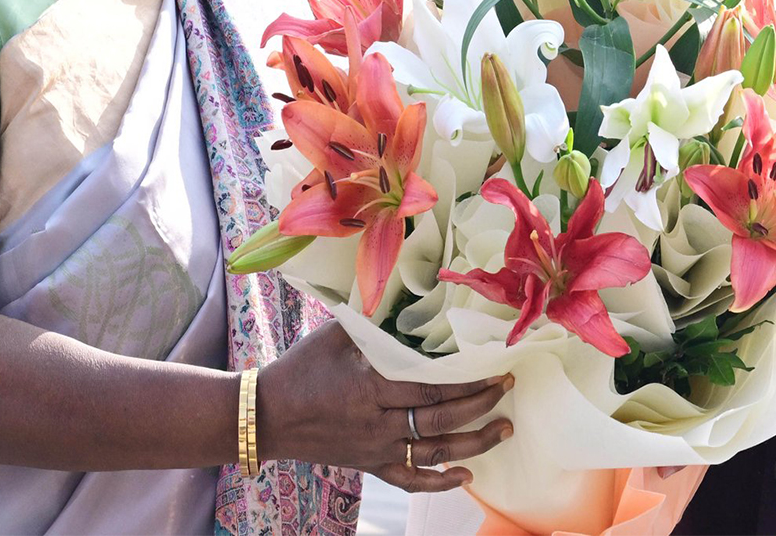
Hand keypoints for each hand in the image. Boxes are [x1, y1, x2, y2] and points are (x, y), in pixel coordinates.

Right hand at [253, 321, 513, 491]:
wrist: (267, 415)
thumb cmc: (301, 368)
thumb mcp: (335, 334)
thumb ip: (374, 318)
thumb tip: (409, 293)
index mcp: (370, 387)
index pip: (431, 388)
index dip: (467, 381)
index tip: (494, 368)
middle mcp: (377, 423)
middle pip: (440, 421)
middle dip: (481, 405)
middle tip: (508, 388)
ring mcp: (375, 450)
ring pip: (434, 453)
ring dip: (475, 443)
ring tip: (505, 429)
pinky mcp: (369, 465)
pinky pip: (410, 480)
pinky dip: (440, 482)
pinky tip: (466, 475)